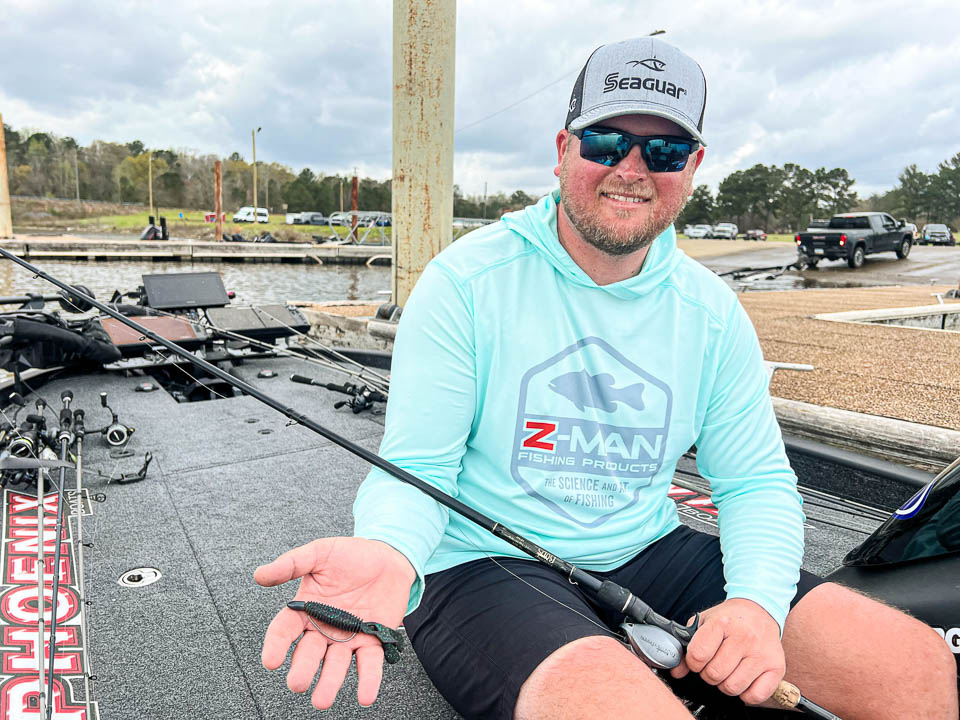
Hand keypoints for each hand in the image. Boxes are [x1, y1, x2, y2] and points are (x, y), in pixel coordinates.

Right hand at [254, 537, 415, 709]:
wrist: (388, 555)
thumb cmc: (351, 554)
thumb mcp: (319, 552)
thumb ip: (291, 563)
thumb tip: (260, 575)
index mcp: (305, 609)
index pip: (283, 630)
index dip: (275, 646)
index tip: (270, 661)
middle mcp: (324, 628)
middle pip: (308, 653)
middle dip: (302, 670)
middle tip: (297, 683)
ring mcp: (348, 637)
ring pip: (336, 665)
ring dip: (329, 682)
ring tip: (322, 700)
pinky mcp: (373, 639)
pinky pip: (369, 663)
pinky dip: (368, 680)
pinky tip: (365, 696)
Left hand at [669, 598, 784, 704]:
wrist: (759, 611)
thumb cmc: (729, 619)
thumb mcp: (703, 623)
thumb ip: (687, 646)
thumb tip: (677, 671)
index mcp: (722, 623)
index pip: (698, 655)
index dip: (693, 662)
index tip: (697, 659)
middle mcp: (744, 637)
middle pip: (714, 674)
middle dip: (708, 674)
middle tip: (714, 664)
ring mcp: (761, 653)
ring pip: (732, 687)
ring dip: (725, 684)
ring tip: (728, 670)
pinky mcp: (776, 667)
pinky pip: (755, 696)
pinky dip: (745, 693)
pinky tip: (743, 678)